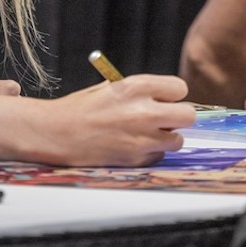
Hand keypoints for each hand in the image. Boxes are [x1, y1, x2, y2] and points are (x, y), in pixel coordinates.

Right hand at [40, 74, 196, 166]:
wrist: (57, 133)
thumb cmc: (82, 108)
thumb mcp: (112, 87)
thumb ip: (142, 92)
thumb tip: (166, 99)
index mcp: (138, 87)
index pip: (180, 89)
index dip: (172, 95)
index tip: (164, 99)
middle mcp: (145, 112)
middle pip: (188, 116)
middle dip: (178, 117)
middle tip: (164, 119)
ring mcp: (142, 138)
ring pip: (177, 140)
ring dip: (166, 137)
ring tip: (146, 134)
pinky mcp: (136, 159)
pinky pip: (158, 156)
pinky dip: (150, 153)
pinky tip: (132, 146)